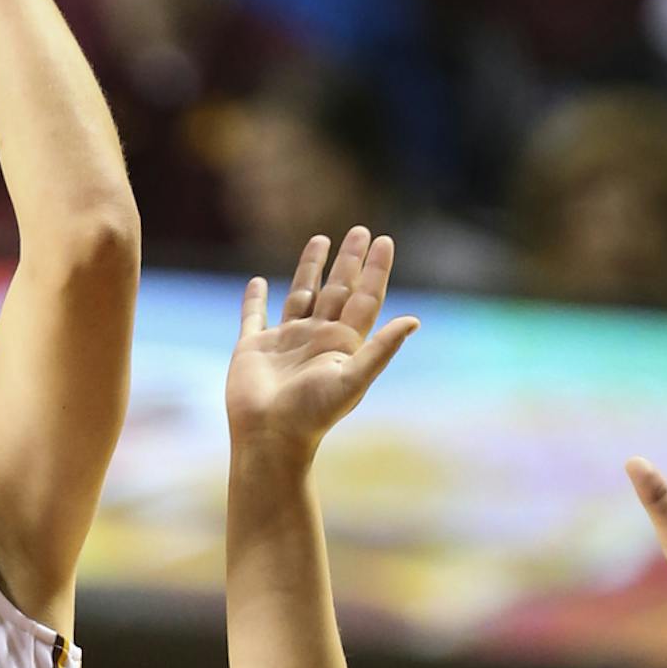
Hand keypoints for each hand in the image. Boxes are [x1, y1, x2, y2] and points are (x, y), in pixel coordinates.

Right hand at [225, 232, 416, 456]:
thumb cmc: (312, 414)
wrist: (269, 436)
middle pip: (337, 289)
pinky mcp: (253, 348)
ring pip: (301, 294)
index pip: (365, 297)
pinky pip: (254, 316)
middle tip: (361, 231)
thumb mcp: (352, 380)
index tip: (384, 241)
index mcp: (342, 343)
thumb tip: (414, 320)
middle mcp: (316, 337)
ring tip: (320, 239)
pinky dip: (255, 299)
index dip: (375, 270)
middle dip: (349, 261)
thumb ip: (381, 349)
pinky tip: (258, 281)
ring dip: (310, 268)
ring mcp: (285, 342)